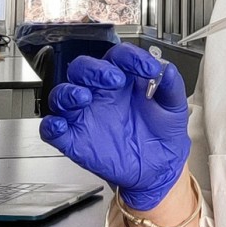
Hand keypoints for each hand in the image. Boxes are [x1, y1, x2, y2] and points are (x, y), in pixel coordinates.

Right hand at [39, 44, 189, 209]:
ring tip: (84, 96)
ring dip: (69, 92)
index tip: (148, 68)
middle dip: (94, 70)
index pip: (117, 57)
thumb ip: (171, 86)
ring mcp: (85, 116)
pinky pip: (52, 130)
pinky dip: (51, 125)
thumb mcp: (174, 108)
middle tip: (114, 79)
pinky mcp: (75, 139)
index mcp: (122, 80)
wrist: (159, 169)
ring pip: (62, 94)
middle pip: (82, 69)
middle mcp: (100, 94)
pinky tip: (60, 124)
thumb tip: (166, 68)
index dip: (130, 58)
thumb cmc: (162, 134)